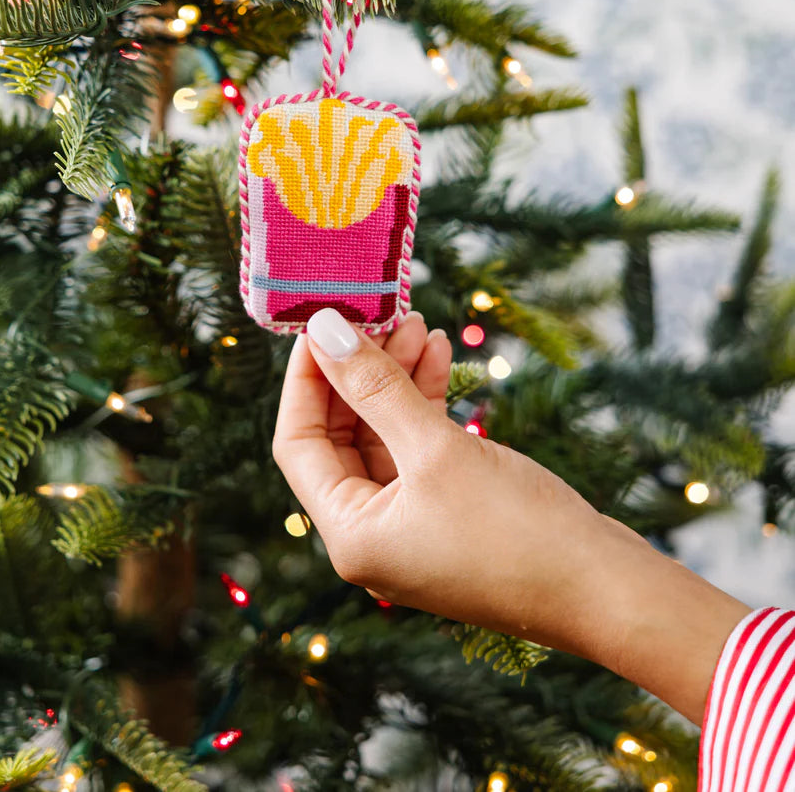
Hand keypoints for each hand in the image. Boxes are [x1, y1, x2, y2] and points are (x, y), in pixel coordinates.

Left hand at [273, 307, 751, 724]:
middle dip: (359, 371)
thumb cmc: (519, 529)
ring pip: (384, 436)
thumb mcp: (436, 449)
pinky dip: (427, 403)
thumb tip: (324, 329)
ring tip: (418, 323)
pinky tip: (441, 355)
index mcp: (350, 534)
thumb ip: (376, 387)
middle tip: (379, 314)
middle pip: (341, 435)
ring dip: (396, 378)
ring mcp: (411, 526)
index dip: (306, 377)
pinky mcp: (449, 514)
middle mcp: (371, 535)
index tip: (322, 320)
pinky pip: (420, 449)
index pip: (298, 442)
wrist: (608, 592)